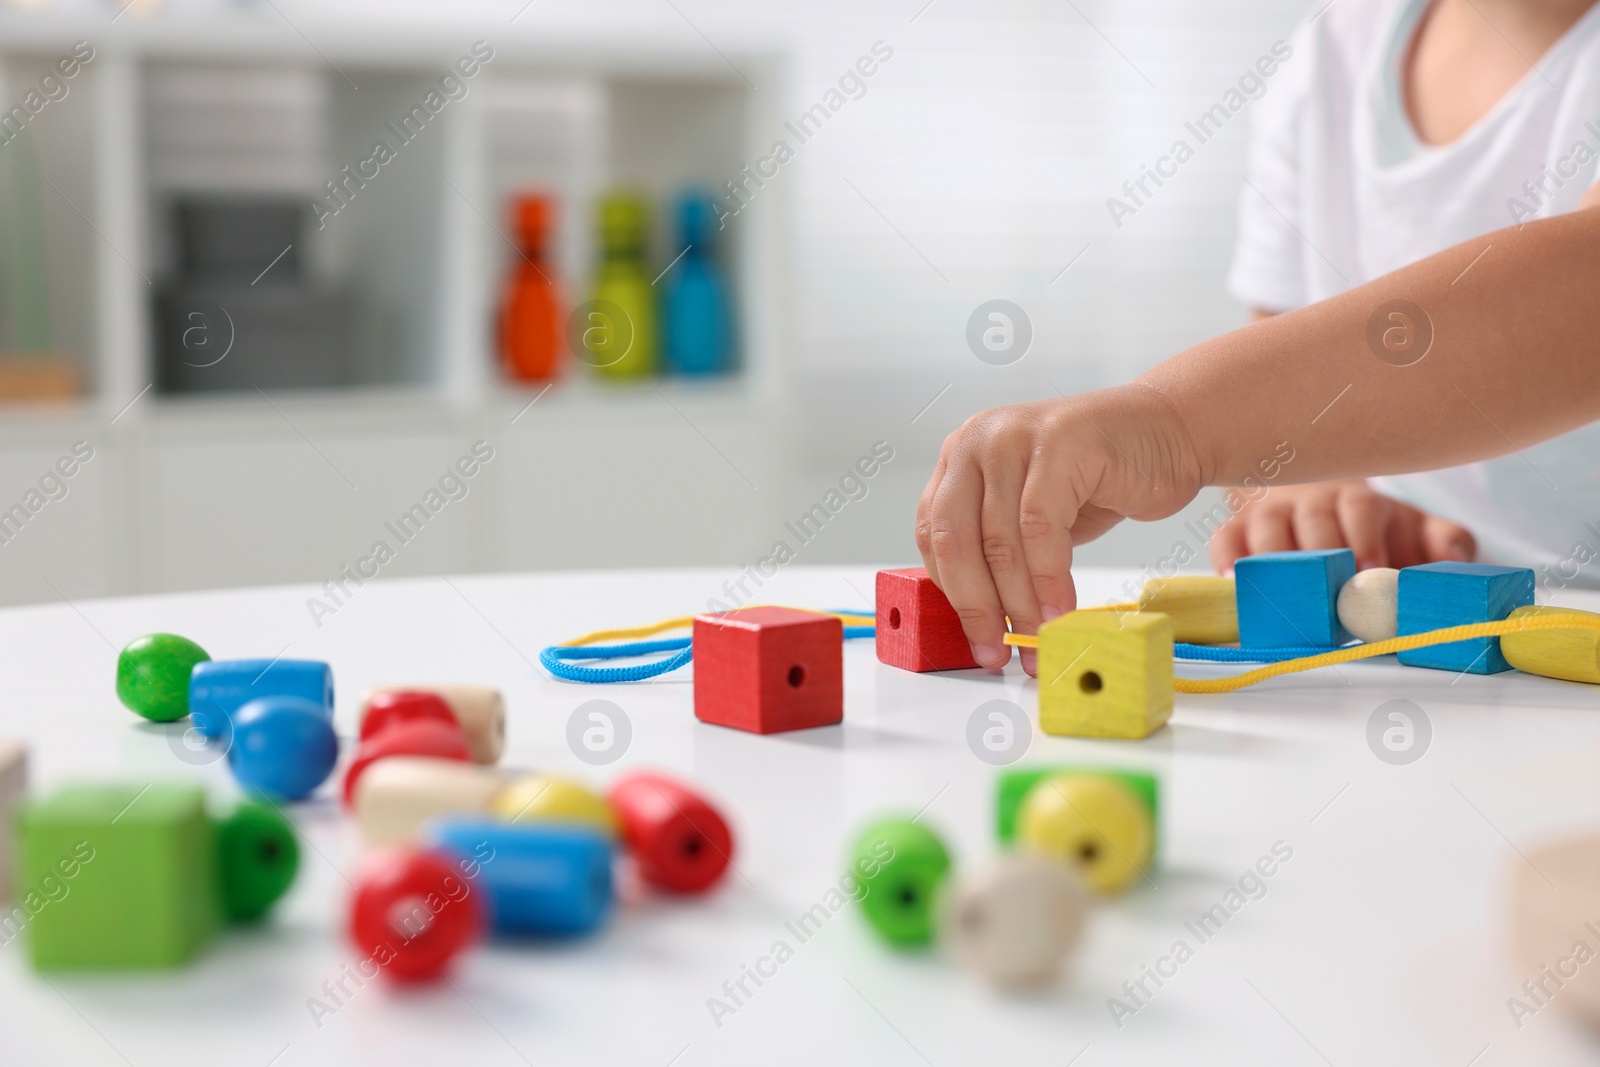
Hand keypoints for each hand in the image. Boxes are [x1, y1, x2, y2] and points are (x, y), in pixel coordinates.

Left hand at [916, 385, 1205, 674]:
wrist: (1169, 430)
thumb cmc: (1101, 478)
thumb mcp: (1035, 513)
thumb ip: (1000, 549)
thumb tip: (983, 621)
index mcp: (960, 458)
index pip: (935, 535)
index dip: (951, 593)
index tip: (974, 637)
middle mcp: (978, 441)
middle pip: (958, 540)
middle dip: (977, 607)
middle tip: (997, 651)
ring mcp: (1015, 436)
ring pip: (1000, 539)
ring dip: (1019, 602)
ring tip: (1037, 640)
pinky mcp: (1058, 443)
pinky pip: (1041, 526)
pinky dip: (1049, 577)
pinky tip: (1061, 609)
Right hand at [1209, 479, 1475, 572]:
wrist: (1313, 503)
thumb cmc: (1366, 528)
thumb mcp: (1412, 530)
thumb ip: (1443, 542)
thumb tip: (1457, 556)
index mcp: (1356, 500)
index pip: (1360, 510)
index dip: (1366, 538)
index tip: (1372, 570)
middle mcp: (1309, 501)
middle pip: (1310, 520)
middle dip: (1319, 555)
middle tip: (1326, 593)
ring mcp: (1269, 513)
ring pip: (1265, 527)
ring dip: (1271, 560)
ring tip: (1276, 593)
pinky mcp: (1236, 529)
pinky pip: (1224, 539)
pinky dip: (1225, 559)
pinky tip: (1231, 582)